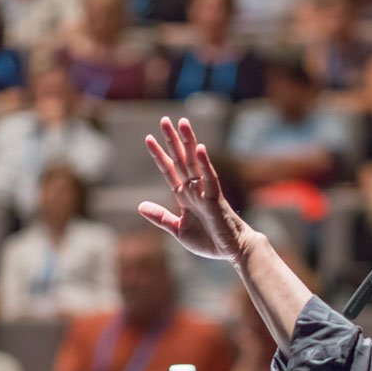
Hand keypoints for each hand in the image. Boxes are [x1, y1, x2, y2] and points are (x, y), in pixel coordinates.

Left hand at [139, 117, 251, 262]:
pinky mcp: (216, 198)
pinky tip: (198, 148)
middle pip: (181, 159)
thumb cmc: (209, 240)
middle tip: (164, 120)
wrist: (232, 250)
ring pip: (195, 162)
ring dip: (188, 142)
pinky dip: (204, 163)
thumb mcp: (179, 230)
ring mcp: (205, 191)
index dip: (159, 155)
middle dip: (172, 140)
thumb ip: (161, 217)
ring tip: (182, 122)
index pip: (169, 171)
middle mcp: (194, 189)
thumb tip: (140, 206)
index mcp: (185, 196)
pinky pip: (210, 177)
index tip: (149, 138)